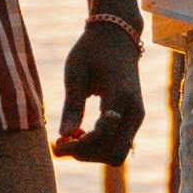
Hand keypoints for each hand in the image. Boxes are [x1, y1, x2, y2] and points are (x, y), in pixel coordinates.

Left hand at [54, 18, 147, 167]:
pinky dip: (99, 147)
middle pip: (114, 153)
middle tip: (62, 143)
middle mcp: (134, 111)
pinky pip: (119, 145)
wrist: (117, 38)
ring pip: (118, 154)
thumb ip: (72, 104)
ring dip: (92, 153)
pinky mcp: (133, 120)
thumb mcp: (76, 72)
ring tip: (70, 136)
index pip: (103, 134)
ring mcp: (137, 117)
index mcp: (120, 95)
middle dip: (86, 155)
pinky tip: (81, 133)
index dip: (77, 145)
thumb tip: (63, 134)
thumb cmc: (91, 50)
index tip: (56, 142)